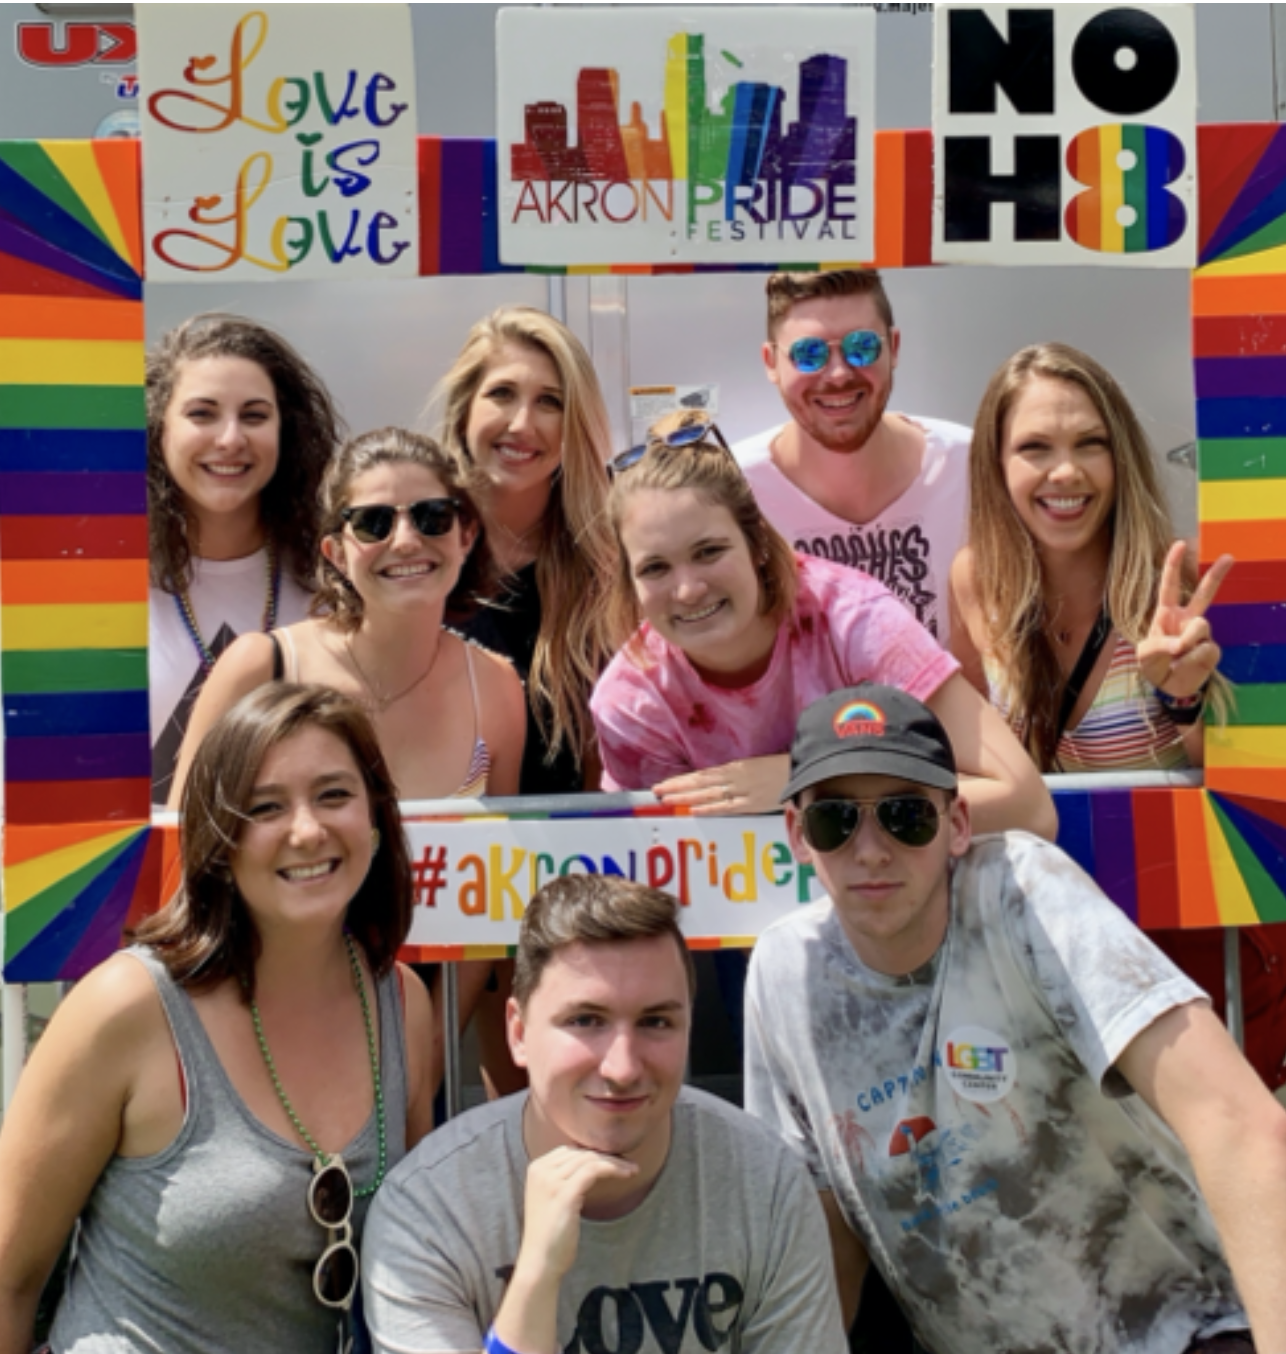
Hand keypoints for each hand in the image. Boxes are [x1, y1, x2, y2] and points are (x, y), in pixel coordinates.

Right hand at [516, 1146, 638, 1283]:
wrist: (539, 1263)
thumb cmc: (550, 1236)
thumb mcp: (551, 1199)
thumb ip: (562, 1180)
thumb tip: (589, 1166)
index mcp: (536, 1168)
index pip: (569, 1150)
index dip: (593, 1152)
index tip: (612, 1160)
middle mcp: (541, 1170)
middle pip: (581, 1152)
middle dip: (606, 1156)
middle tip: (627, 1164)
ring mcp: (551, 1181)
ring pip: (590, 1159)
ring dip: (614, 1162)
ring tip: (631, 1170)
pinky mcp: (565, 1194)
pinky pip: (594, 1170)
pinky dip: (613, 1169)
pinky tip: (627, 1175)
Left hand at [653, 754, 788, 816]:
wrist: (804, 771)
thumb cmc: (781, 770)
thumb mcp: (755, 768)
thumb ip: (736, 776)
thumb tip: (716, 784)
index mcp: (735, 767)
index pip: (702, 775)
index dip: (682, 781)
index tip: (663, 785)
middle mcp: (735, 777)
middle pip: (700, 783)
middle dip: (677, 788)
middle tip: (656, 792)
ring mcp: (743, 790)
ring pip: (708, 794)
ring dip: (686, 798)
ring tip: (667, 800)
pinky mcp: (753, 803)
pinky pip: (728, 807)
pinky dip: (710, 809)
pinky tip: (693, 810)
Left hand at [1137, 542, 1232, 698]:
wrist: (1169, 688)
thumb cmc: (1154, 665)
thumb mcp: (1146, 655)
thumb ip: (1161, 645)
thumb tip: (1184, 642)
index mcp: (1166, 615)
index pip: (1168, 586)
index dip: (1172, 565)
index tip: (1179, 544)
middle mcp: (1187, 620)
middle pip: (1203, 593)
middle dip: (1216, 574)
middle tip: (1229, 556)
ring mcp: (1201, 634)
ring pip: (1201, 629)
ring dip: (1187, 645)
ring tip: (1177, 659)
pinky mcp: (1211, 650)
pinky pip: (1205, 651)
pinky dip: (1193, 662)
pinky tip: (1187, 666)